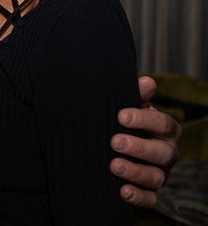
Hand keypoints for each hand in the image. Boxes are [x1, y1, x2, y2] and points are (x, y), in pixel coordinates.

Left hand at [111, 76, 180, 206]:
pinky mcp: (149, 191)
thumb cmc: (126, 123)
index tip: (121, 116)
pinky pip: (150, 198)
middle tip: (115, 142)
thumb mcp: (129, 107)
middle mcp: (166, 152)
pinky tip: (123, 191)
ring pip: (156, 177)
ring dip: (136, 172)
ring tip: (114, 166)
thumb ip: (137, 95)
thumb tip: (147, 82)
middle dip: (139, 148)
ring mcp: (159, 173)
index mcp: (165, 130)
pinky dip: (138, 196)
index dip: (145, 120)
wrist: (117, 146)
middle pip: (162, 153)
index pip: (163, 124)